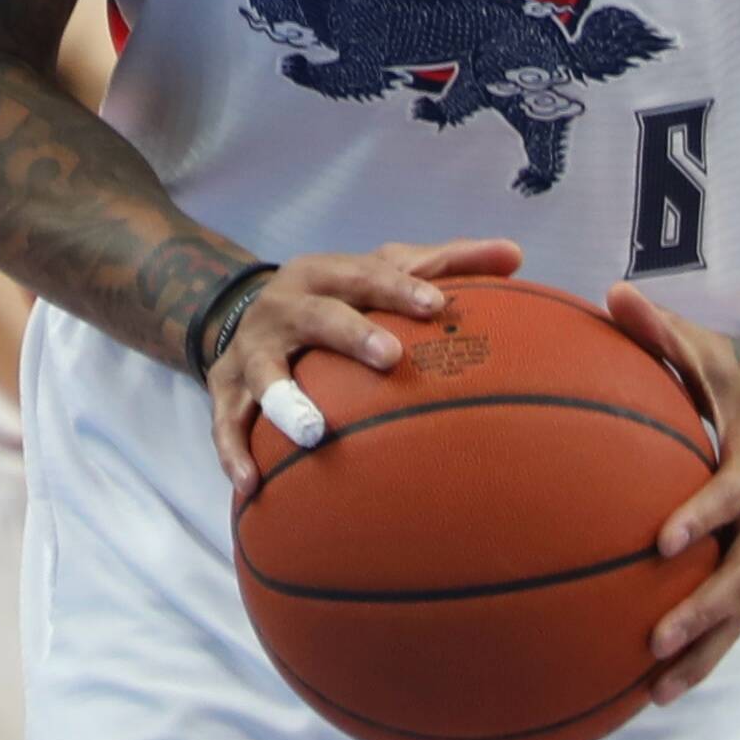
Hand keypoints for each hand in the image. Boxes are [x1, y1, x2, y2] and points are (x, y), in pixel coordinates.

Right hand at [205, 238, 522, 496]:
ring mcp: (250, 349)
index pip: (365, 275)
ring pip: (262, 372)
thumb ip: (447, 265)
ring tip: (313, 435)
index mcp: (324, 274)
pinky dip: (232, 452)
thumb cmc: (338, 298)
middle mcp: (283, 306)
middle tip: (390, 358)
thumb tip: (515, 254)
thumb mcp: (381, 272)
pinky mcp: (225, 389)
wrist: (246, 315)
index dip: (399, 288)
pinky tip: (251, 486)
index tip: (436, 306)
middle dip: (351, 334)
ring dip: (284, 400)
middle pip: (316, 315)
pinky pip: (224, 422)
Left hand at [606, 281, 739, 704]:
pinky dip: (707, 650)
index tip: (662, 543)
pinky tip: (656, 687)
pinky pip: (737, 612)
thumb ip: (662, 327)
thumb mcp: (712, 344)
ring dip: (706, 652)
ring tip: (655, 693)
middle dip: (704, 612)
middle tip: (655, 643)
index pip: (732, 493)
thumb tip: (610, 293)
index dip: (703, 516)